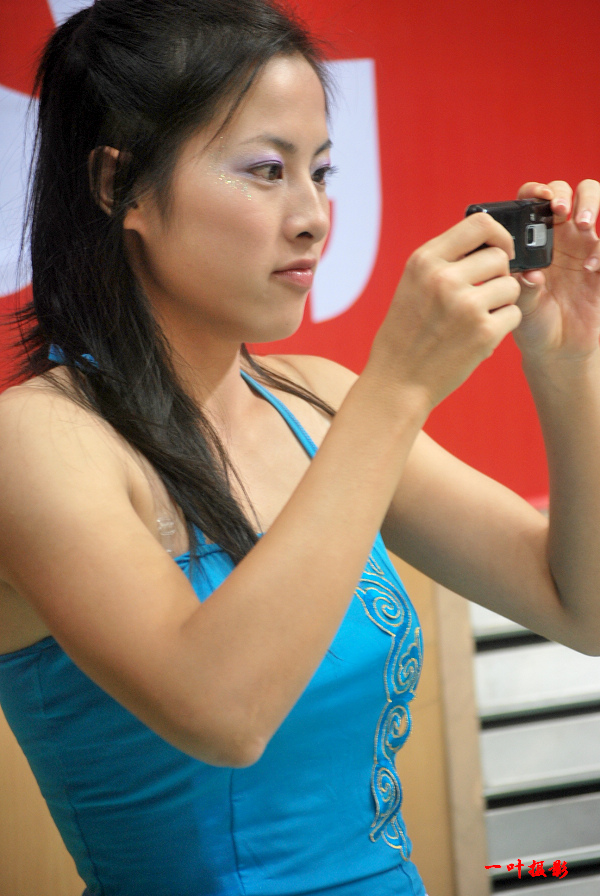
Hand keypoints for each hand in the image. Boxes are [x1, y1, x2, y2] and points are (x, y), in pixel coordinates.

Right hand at [369, 212, 521, 410]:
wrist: (397, 382)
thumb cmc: (406, 335)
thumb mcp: (412, 286)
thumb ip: (444, 261)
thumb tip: (490, 243)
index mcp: (424, 261)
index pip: (479, 223)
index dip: (499, 235)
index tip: (500, 250)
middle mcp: (444, 278)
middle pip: (499, 257)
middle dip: (498, 275)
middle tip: (483, 296)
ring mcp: (466, 305)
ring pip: (511, 286)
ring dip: (502, 302)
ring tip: (477, 319)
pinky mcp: (484, 332)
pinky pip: (514, 314)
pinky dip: (502, 326)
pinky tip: (479, 337)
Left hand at [513, 180, 599, 362]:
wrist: (557, 348)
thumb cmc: (532, 323)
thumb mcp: (521, 307)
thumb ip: (522, 289)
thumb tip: (529, 273)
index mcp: (533, 239)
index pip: (534, 199)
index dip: (536, 191)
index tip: (538, 200)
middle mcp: (560, 236)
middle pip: (569, 192)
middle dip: (565, 193)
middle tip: (560, 211)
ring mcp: (585, 247)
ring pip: (594, 203)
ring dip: (591, 204)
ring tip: (583, 225)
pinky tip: (589, 269)